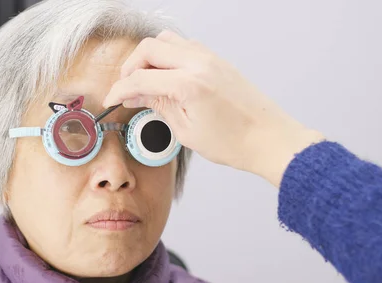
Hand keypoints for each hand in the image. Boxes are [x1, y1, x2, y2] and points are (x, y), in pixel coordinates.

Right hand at [103, 30, 324, 186]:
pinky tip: (166, 78)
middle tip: (126, 88)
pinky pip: (185, 46)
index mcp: (189, 84)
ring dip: (149, 57)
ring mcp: (210, 58)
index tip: (111, 99)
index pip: (141, 79)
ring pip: (167, 41)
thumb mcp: (186, 131)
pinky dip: (169, 56)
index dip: (119, 89)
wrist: (270, 138)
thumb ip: (158, 107)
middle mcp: (199, 63)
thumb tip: (135, 96)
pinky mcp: (218, 60)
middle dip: (130, 67)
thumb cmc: (235, 142)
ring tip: (145, 82)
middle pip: (149, 48)